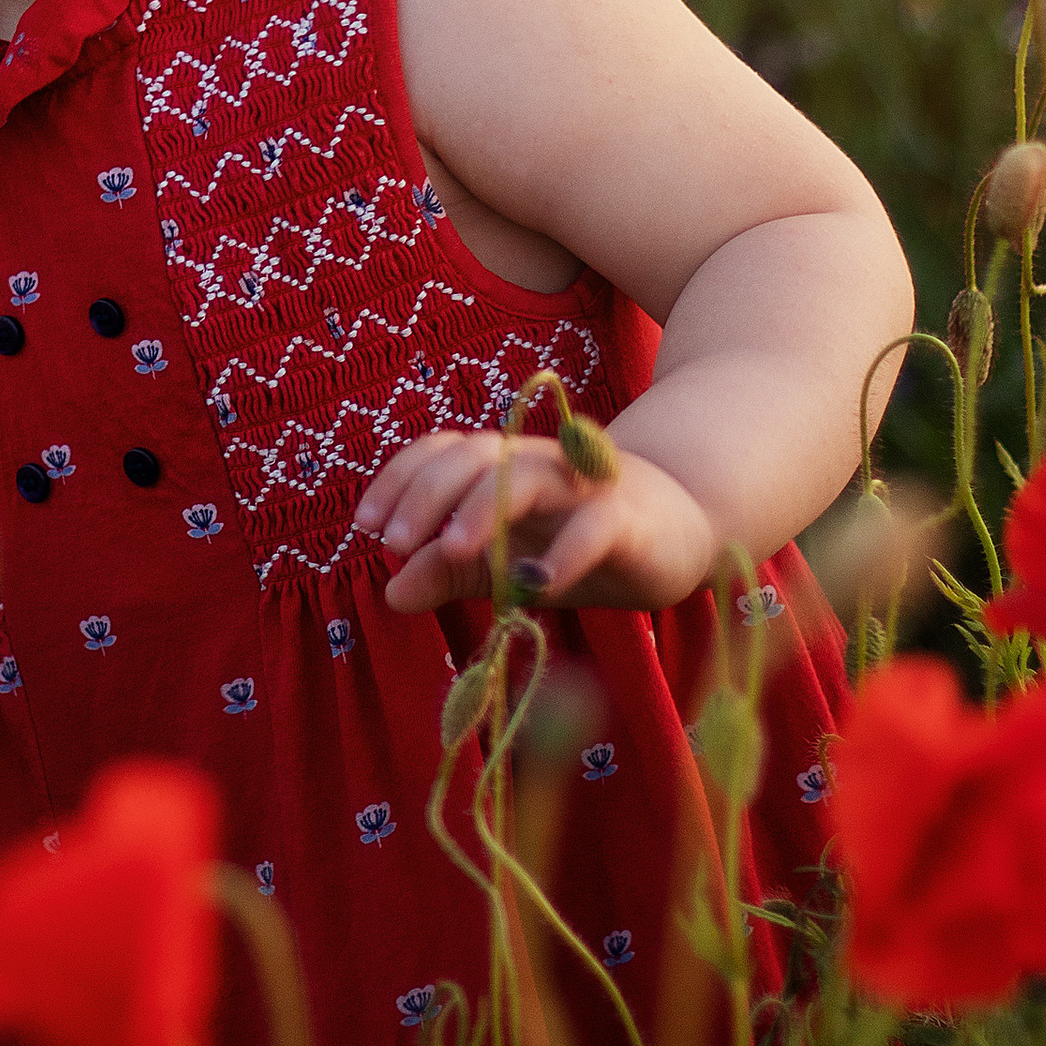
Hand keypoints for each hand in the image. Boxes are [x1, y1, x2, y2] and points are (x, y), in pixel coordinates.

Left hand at [354, 433, 720, 614]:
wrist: (679, 530)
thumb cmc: (579, 544)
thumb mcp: (506, 563)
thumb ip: (451, 572)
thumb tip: (390, 592)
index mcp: (502, 467)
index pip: (441, 453)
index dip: (400, 480)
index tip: (366, 524)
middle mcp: (536, 463)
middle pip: (474, 455)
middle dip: (426, 493)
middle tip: (392, 541)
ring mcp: (582, 483)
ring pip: (528, 477)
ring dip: (483, 509)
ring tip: (450, 548)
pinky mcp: (627, 516)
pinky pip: (594, 523)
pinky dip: (565, 550)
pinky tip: (537, 582)